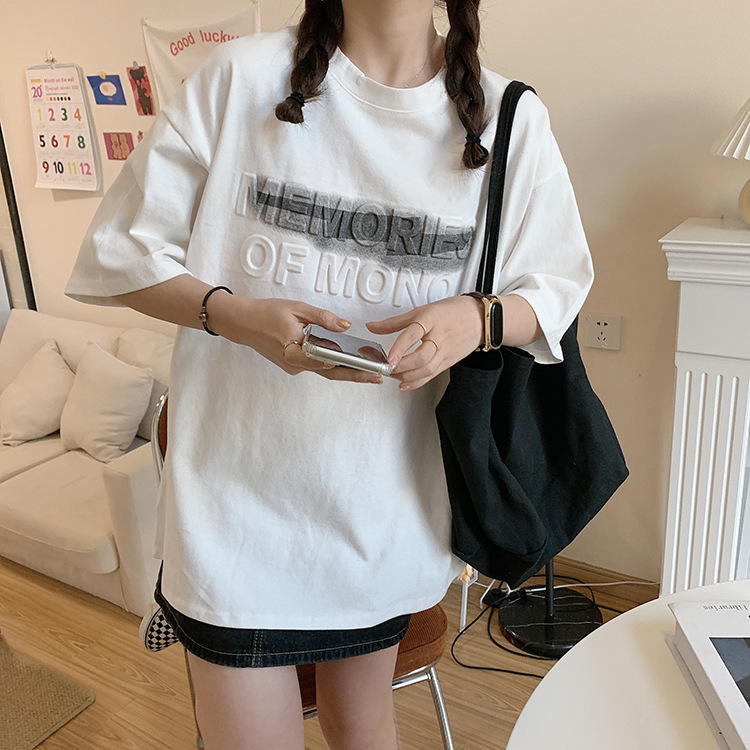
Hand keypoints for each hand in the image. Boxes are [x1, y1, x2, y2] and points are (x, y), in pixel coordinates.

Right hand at [215, 296, 384, 383]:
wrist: (242, 323)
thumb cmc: (267, 313)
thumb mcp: (297, 308)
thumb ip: (323, 318)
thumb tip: (345, 326)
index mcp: (293, 349)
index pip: (323, 361)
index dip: (345, 365)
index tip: (364, 368)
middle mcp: (294, 363)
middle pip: (329, 372)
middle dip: (354, 376)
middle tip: (377, 377)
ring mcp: (293, 367)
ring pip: (324, 370)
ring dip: (346, 370)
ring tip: (370, 369)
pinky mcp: (293, 365)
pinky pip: (316, 366)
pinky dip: (332, 363)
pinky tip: (349, 360)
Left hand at [366, 296, 483, 390]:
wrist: (479, 319)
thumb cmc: (451, 312)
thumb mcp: (421, 311)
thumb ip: (394, 322)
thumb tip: (372, 327)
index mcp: (431, 319)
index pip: (413, 334)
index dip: (400, 347)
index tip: (388, 357)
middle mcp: (439, 336)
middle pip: (421, 356)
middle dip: (402, 366)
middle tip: (387, 368)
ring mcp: (445, 351)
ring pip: (427, 368)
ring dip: (407, 375)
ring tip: (393, 375)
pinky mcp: (448, 362)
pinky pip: (432, 374)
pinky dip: (417, 382)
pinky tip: (405, 384)